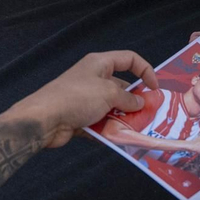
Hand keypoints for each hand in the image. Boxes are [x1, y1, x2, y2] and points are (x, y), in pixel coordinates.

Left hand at [9, 50, 157, 147]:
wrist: (44, 119)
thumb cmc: (77, 97)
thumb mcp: (109, 93)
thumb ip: (128, 98)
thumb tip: (140, 103)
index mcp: (100, 63)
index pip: (129, 59)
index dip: (145, 70)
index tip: (155, 88)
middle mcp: (94, 78)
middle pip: (122, 86)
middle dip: (135, 101)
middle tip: (148, 115)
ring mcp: (86, 99)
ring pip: (112, 108)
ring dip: (123, 118)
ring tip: (136, 130)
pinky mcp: (80, 117)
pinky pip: (101, 123)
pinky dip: (109, 130)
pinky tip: (118, 140)